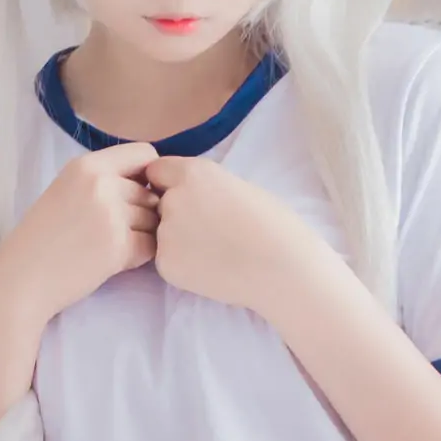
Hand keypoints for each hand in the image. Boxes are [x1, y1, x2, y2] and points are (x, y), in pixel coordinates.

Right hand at [0, 139, 161, 322]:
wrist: (22, 277)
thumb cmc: (41, 237)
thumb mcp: (66, 190)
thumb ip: (103, 180)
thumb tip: (150, 186)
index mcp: (87, 165)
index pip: (144, 153)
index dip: (148, 175)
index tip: (135, 194)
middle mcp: (101, 183)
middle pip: (150, 192)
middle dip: (142, 211)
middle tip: (114, 231)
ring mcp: (111, 214)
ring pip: (153, 219)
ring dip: (142, 234)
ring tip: (111, 246)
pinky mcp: (119, 246)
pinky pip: (150, 246)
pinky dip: (139, 256)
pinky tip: (115, 261)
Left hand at [144, 154, 310, 315]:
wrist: (283, 268)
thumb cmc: (273, 225)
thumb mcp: (236, 185)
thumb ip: (204, 185)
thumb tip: (186, 192)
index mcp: (193, 173)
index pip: (157, 171)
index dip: (170, 184)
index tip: (188, 198)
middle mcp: (173, 199)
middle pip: (159, 203)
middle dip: (175, 214)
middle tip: (209, 230)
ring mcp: (166, 234)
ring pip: (161, 233)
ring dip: (178, 240)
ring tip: (214, 251)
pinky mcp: (166, 265)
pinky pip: (166, 260)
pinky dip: (182, 264)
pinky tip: (210, 268)